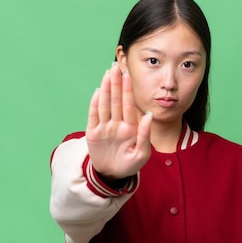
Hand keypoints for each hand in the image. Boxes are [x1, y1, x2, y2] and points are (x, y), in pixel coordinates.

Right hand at [85, 63, 152, 180]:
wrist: (112, 176)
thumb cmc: (129, 165)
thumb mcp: (142, 154)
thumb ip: (145, 135)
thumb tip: (148, 116)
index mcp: (130, 127)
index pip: (128, 105)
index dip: (128, 90)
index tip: (128, 75)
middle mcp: (117, 124)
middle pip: (116, 100)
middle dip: (116, 83)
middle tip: (115, 66)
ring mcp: (105, 128)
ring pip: (105, 105)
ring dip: (106, 89)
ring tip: (107, 74)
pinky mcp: (93, 133)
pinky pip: (94, 116)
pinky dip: (95, 104)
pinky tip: (98, 92)